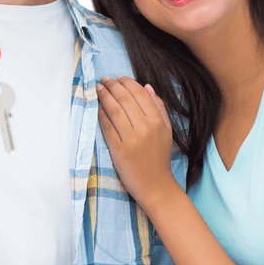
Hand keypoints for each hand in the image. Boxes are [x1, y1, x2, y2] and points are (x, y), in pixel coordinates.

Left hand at [96, 77, 175, 209]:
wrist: (156, 186)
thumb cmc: (160, 159)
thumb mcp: (167, 131)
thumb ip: (159, 108)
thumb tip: (147, 86)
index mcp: (157, 121)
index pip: (140, 93)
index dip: (127, 82)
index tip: (118, 78)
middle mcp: (144, 127)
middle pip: (125, 98)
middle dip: (112, 85)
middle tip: (104, 79)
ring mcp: (130, 138)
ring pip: (114, 109)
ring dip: (104, 95)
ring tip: (98, 88)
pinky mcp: (118, 149)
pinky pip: (106, 126)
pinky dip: (100, 114)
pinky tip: (97, 107)